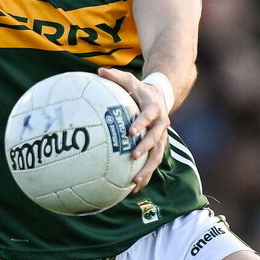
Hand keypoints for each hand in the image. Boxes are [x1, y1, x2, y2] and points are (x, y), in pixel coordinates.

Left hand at [99, 66, 169, 191]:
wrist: (161, 97)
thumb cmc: (140, 90)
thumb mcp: (130, 80)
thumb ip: (115, 76)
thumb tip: (98, 70)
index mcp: (154, 110)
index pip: (148, 117)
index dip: (141, 124)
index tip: (130, 132)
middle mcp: (161, 125)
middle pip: (156, 140)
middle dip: (145, 150)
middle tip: (133, 158)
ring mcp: (161, 138)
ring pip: (157, 156)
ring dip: (147, 170)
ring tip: (135, 183)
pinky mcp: (159, 147)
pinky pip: (153, 163)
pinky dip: (145, 176)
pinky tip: (133, 189)